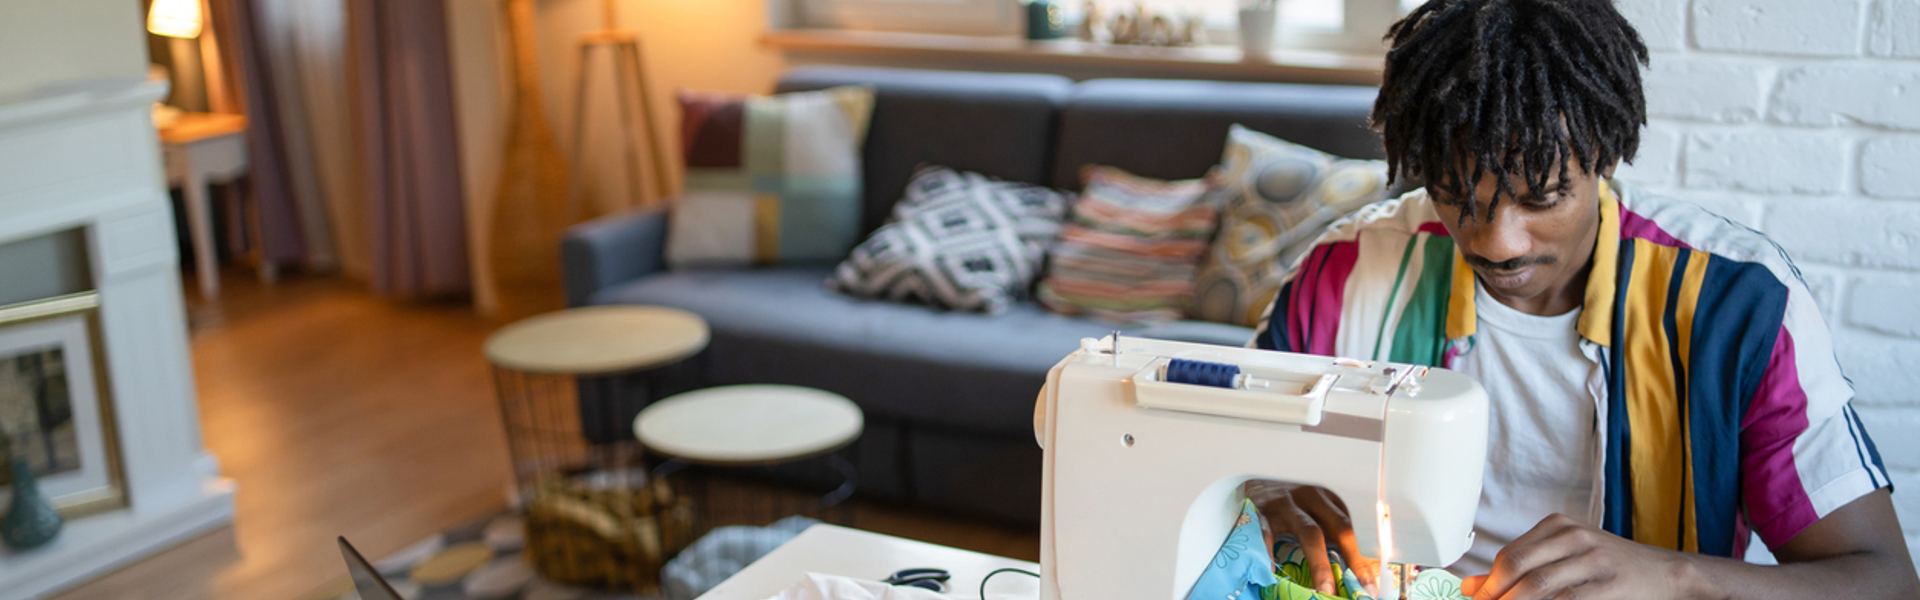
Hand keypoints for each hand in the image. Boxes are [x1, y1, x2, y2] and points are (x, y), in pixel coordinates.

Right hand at [1244, 480, 1379, 595]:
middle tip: (1350, 587)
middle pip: (1335, 529)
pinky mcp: (1261, 511)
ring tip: (1323, 588)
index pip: (1347, 528)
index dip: (1359, 558)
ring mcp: (1286, 504)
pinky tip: (1274, 572)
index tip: (1367, 585)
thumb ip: (1326, 532)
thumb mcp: (1310, 509)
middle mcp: (1309, 497)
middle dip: (1349, 560)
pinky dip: (1272, 554)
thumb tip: (1347, 570)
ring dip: (1319, 563)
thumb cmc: (1285, 503)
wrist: (1250, 481)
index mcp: (1325, 498)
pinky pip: (1268, 534)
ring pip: (1308, 532)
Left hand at [1461, 513, 1702, 599]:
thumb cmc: (1606, 565)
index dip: (1489, 582)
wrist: (1663, 572)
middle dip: (1496, 592)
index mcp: (1558, 525)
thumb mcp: (1564, 557)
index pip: (1510, 554)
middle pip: (1518, 565)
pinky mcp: (1609, 584)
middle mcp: (1574, 536)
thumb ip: (1521, 568)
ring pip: (1539, 585)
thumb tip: (1472, 586)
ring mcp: (1593, 559)